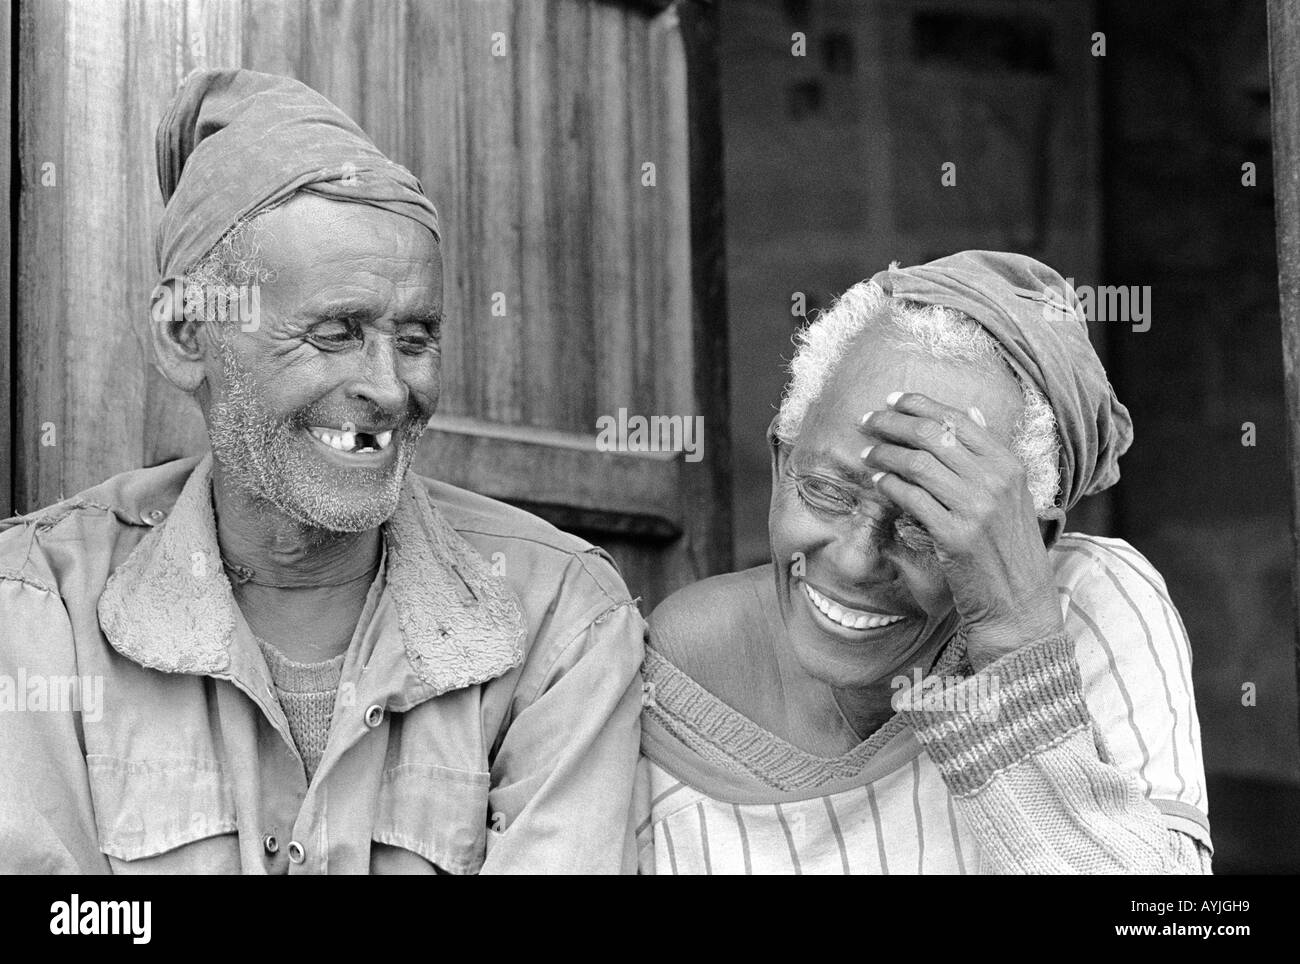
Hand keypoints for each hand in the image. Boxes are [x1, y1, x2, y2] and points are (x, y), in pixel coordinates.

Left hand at [860, 391, 1064, 669]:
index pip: (958, 420)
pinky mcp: (954, 535)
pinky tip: (877, 482)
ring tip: (866, 453)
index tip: (893, 400)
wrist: (1019, 603)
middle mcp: (995, 480)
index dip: (920, 405)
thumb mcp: (1012, 495)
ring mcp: (976, 508)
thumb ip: (990, 454)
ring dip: (884, 454)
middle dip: (892, 423)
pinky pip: (910, 498)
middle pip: (931, 435)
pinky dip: (888, 485)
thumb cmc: (1008, 548)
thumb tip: (972, 412)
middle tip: (867, 421)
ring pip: (916, 464)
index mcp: (1009, 465)